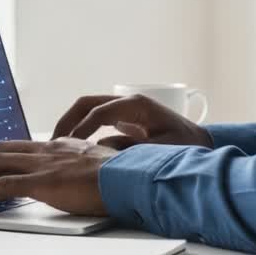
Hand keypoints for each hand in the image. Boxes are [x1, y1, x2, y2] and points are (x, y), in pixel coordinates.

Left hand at [0, 138, 116, 214]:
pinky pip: (1, 186)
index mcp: (62, 145)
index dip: (4, 154)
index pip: (24, 146)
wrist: (127, 177)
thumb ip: (83, 167)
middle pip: (3, 149)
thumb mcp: (98, 164)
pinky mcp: (40, 182)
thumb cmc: (121, 175)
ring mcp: (42, 164)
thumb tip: (82, 176)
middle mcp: (48, 149)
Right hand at [51, 94, 212, 149]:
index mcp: (137, 105)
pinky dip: (83, 129)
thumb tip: (101, 152)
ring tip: (58, 145)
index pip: (99, 111)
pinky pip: (97, 119)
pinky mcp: (125, 119)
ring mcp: (125, 108)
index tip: (69, 146)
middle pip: (87, 103)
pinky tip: (76, 149)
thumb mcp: (159, 151)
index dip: (81, 128)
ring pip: (89, 108)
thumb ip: (130, 150)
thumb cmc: (187, 147)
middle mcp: (128, 102)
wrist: (202, 143)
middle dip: (67, 120)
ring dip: (72, 123)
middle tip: (53, 142)